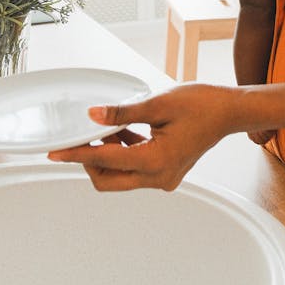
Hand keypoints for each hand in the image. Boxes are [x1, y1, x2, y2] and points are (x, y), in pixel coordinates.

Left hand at [48, 84, 237, 191]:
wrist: (229, 111)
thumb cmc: (201, 104)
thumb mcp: (157, 104)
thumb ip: (122, 114)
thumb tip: (93, 116)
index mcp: (155, 161)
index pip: (105, 161)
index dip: (77, 155)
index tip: (55, 153)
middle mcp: (159, 178)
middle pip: (108, 180)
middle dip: (89, 161)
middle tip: (81, 137)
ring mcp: (164, 179)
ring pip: (121, 177)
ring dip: (108, 155)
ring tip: (108, 127)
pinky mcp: (166, 173)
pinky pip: (135, 170)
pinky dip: (124, 153)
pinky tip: (124, 131)